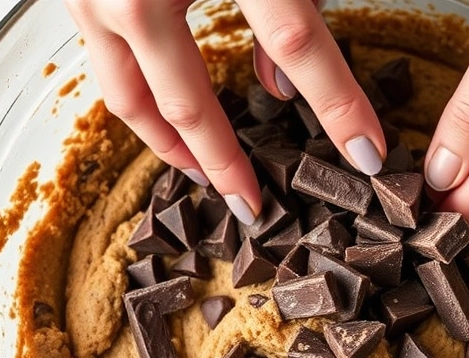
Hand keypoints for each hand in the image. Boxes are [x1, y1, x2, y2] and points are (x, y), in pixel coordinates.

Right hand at [64, 0, 385, 223]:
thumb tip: (278, 81)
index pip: (294, 42)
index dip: (337, 104)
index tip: (368, 153)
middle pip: (183, 95)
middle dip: (224, 160)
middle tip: (256, 205)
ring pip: (127, 95)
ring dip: (168, 145)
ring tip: (205, 174)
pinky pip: (101, 66)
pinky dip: (136, 102)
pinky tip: (163, 120)